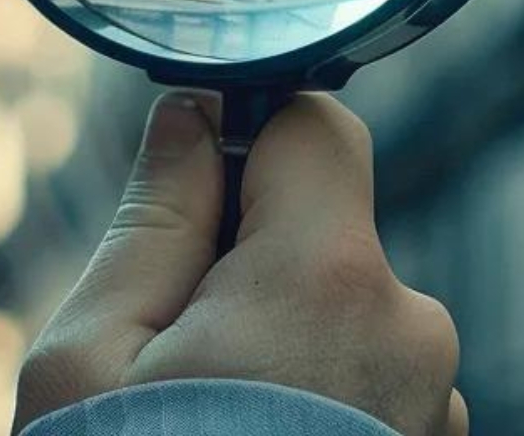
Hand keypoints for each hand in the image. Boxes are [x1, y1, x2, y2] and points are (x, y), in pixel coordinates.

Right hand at [15, 93, 464, 435]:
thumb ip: (155, 219)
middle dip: (250, 266)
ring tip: (212, 425)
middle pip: (327, 237)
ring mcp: (432, 408)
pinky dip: (318, 406)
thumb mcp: (90, 353)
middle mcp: (409, 333)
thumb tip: (191, 118)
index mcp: (325, 282)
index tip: (196, 181)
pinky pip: (372, 390)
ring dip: (287, 347)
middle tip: (170, 352)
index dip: (250, 134)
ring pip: (347, 321)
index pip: (320, 127)